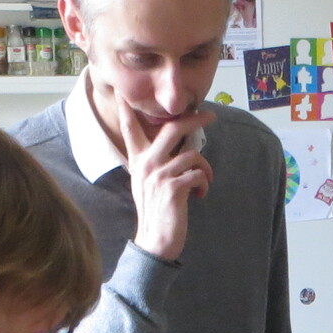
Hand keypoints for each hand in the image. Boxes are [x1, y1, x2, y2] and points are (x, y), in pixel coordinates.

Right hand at [120, 100, 213, 260]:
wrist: (155, 240)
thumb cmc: (157, 211)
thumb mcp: (148, 182)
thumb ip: (157, 162)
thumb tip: (181, 147)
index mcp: (138, 160)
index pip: (130, 129)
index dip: (126, 109)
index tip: (122, 92)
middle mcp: (146, 164)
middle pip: (172, 128)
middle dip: (195, 119)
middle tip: (210, 115)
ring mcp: (159, 175)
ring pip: (193, 154)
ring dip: (205, 168)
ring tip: (204, 182)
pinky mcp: (173, 187)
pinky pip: (198, 173)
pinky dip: (205, 184)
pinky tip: (200, 195)